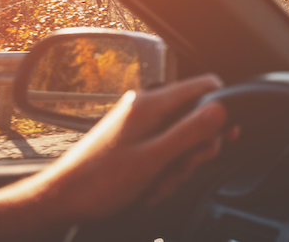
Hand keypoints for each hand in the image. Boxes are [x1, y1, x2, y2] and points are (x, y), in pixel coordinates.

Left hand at [0, 74, 229, 238]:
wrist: (62, 200)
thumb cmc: (99, 182)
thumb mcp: (153, 159)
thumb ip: (190, 132)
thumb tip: (222, 110)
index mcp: (151, 104)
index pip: (205, 87)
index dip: (222, 110)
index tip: (227, 136)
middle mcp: (146, 107)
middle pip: (197, 117)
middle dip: (196, 149)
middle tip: (181, 169)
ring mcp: (140, 123)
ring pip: (183, 139)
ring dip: (179, 166)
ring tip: (159, 184)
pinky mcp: (136, 139)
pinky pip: (166, 149)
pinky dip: (165, 170)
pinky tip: (151, 186)